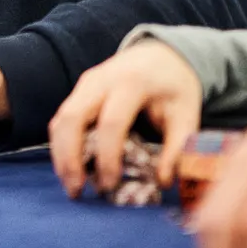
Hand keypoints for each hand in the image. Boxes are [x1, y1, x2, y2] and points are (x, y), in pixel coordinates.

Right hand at [48, 37, 201, 196]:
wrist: (161, 55)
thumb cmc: (173, 88)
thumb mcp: (186, 114)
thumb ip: (178, 148)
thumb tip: (163, 182)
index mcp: (132, 83)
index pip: (111, 123)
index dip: (108, 157)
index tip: (110, 186)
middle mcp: (101, 79)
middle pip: (72, 118)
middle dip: (69, 158)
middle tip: (76, 191)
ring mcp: (85, 83)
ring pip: (60, 119)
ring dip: (60, 155)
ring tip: (71, 186)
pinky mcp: (78, 91)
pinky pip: (61, 119)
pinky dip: (61, 146)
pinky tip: (70, 169)